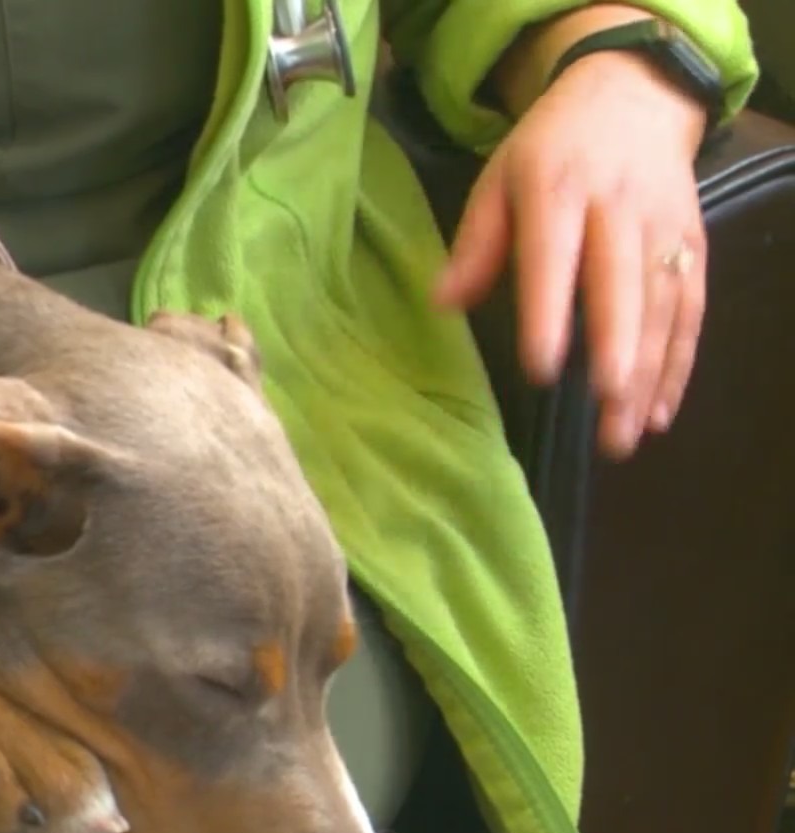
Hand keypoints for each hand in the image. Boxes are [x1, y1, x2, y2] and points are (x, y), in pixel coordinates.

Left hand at [434, 43, 709, 459]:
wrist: (632, 97)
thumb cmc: (549, 150)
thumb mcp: (499, 179)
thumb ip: (476, 244)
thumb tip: (441, 304)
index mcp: (559, 190)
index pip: (554, 256)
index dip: (550, 312)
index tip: (541, 368)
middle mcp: (620, 209)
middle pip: (624, 287)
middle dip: (618, 352)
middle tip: (605, 410)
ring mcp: (664, 228)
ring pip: (664, 308)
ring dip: (649, 375)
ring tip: (626, 433)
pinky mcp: (692, 244)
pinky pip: (691, 309)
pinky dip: (680, 363)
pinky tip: (660, 410)